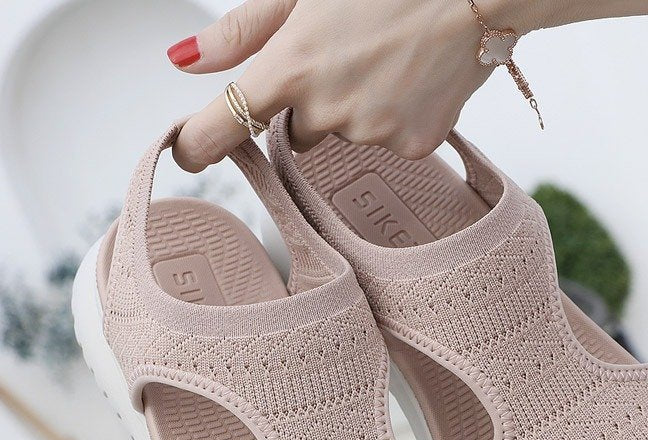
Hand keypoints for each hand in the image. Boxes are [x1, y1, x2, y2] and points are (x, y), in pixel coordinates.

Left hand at [169, 0, 532, 171]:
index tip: (185, 154)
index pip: (223, 125)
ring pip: (346, 133)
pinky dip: (397, 117)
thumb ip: (243, 31)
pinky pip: (388, 141)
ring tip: (390, 57)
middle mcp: (327, 110)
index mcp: (291, 66)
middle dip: (316, 98)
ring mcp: (372, 133)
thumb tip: (185, 62)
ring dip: (357, 105)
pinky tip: (415, 79)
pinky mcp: (413, 146)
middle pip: (300, 128)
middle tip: (352, 51)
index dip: (199, 142)